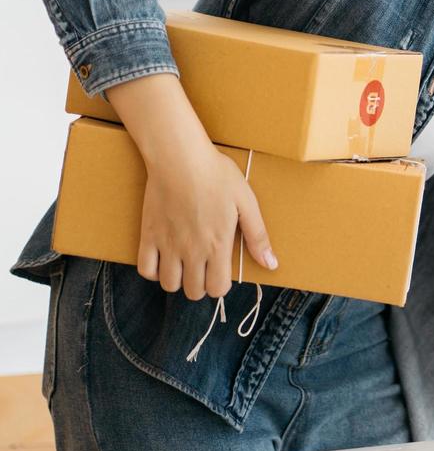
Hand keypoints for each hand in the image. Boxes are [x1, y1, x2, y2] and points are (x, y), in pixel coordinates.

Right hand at [136, 141, 276, 299]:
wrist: (181, 158)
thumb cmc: (218, 176)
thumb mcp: (247, 203)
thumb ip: (257, 236)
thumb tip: (271, 264)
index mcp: (218, 245)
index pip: (217, 289)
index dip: (220, 285)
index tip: (221, 272)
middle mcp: (191, 251)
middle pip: (193, 291)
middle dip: (201, 285)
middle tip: (204, 268)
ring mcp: (167, 245)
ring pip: (168, 285)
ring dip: (177, 280)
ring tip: (185, 264)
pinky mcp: (148, 235)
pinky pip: (145, 269)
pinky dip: (153, 271)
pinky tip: (164, 259)